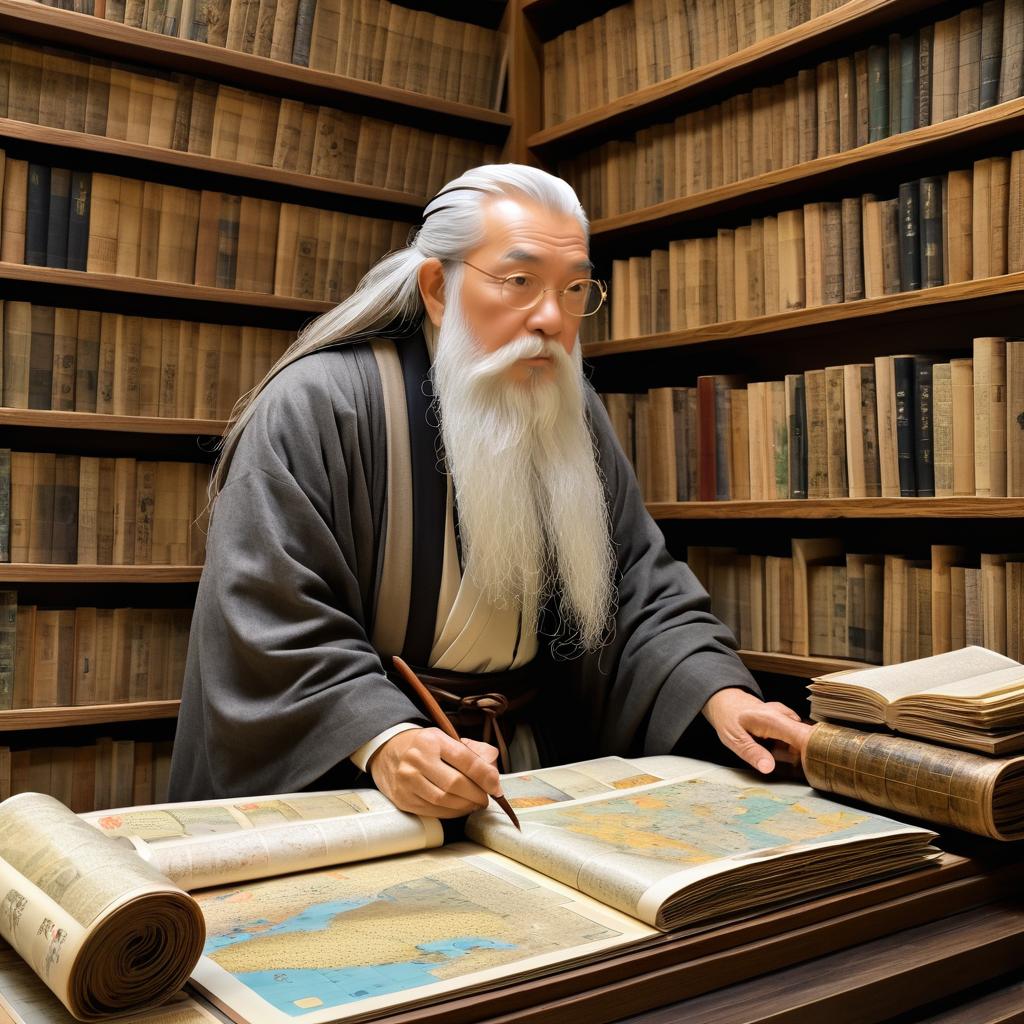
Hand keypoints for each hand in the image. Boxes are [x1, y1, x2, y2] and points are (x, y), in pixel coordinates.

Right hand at [368, 727, 502, 817]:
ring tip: (474, 803)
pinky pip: (433, 811)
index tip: (496, 787)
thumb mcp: (448, 738)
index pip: (465, 759)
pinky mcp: (403, 799)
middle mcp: (417, 759)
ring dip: (465, 806)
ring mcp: (407, 781)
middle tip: (486, 798)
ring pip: (444, 801)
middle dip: (477, 794)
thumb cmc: (425, 747)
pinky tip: (459, 808)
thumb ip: (475, 752)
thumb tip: (493, 775)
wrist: (388, 751)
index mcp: (432, 740)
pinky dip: (451, 813)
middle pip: (455, 784)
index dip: (485, 776)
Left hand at [702, 688, 813, 773]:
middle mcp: (785, 715)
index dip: (813, 752)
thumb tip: (768, 768)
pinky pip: (796, 736)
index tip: (812, 767)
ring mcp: (788, 716)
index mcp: (773, 719)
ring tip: (772, 753)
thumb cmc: (729, 718)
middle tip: (783, 763)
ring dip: (794, 753)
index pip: (804, 736)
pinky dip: (790, 747)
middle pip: (807, 740)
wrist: (727, 701)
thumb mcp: (734, 738)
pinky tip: (775, 748)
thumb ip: (752, 753)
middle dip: (802, 756)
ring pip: (802, 739)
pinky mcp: (788, 720)